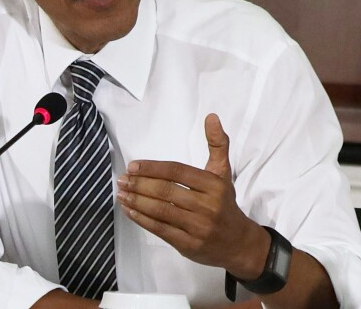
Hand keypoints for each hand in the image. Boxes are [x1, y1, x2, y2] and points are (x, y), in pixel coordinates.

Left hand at [116, 114, 269, 278]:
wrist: (239, 243)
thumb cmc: (224, 203)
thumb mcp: (223, 173)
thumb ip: (217, 145)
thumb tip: (211, 116)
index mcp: (214, 185)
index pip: (177, 171)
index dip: (152, 168)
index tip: (133, 166)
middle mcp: (207, 206)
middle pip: (166, 191)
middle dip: (140, 184)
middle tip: (122, 179)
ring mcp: (198, 227)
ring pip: (160, 210)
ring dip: (136, 201)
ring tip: (121, 192)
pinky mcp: (189, 244)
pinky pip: (160, 229)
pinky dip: (141, 219)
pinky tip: (129, 210)